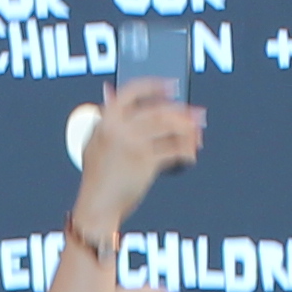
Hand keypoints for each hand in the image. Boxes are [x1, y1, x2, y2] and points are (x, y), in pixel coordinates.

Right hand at [73, 83, 205, 234]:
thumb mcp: (94, 141)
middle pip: (158, 110)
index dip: (153, 85)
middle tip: (197, 115)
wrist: (97, 206)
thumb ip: (104, 118)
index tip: (171, 85)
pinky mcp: (145, 162)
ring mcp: (132, 144)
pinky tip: (190, 155)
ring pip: (169, 128)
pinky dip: (185, 152)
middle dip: (182, 112)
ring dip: (188, 130)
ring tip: (197, 134)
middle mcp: (118, 128)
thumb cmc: (97, 176)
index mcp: (105, 119)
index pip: (132, 91)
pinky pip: (173, 150)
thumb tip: (109, 90)